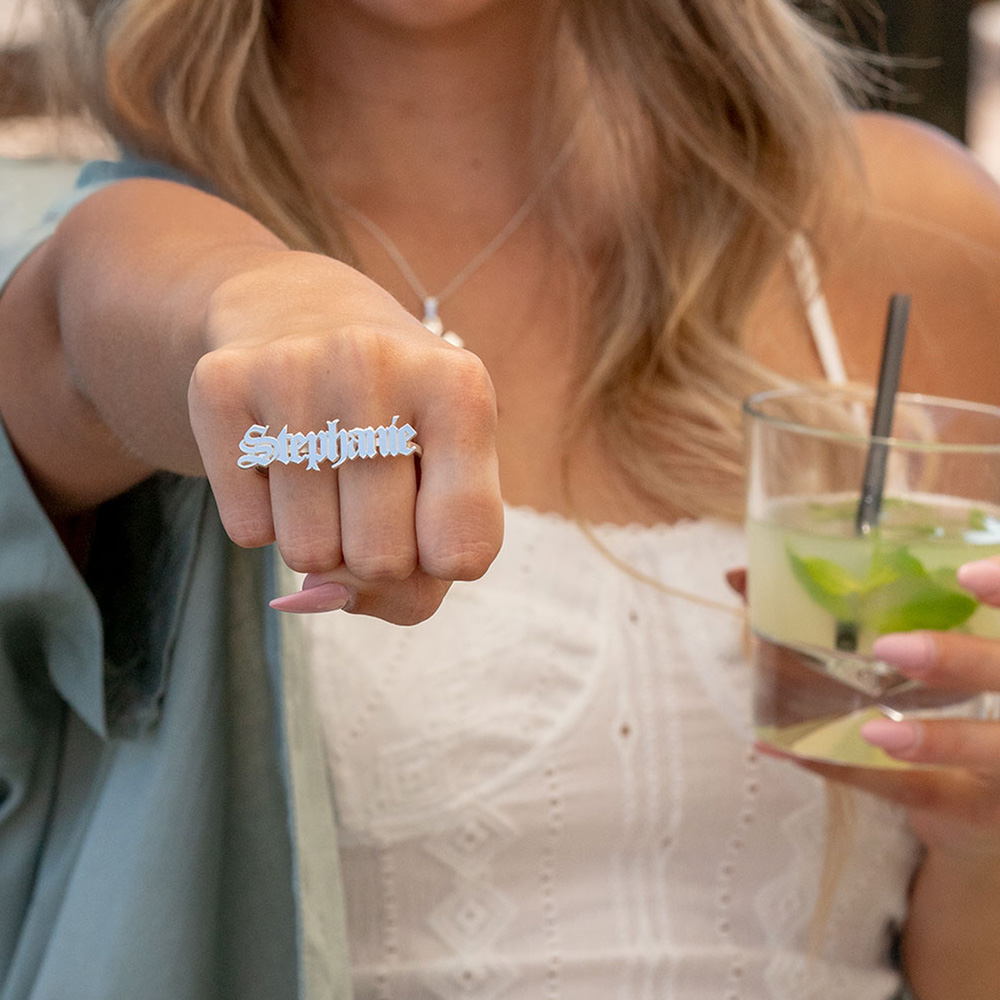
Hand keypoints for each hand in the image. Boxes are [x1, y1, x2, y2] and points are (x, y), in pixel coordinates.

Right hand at [188, 252, 503, 623]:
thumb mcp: (449, 481)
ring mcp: (291, 371)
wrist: (299, 313)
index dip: (443, 561)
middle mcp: (374, 365)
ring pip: (307, 554)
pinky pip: (247, 532)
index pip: (463, 553)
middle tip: (371, 488)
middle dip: (376, 551)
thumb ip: (418, 583)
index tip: (433, 516)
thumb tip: (321, 597)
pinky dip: (265, 517)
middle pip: (381, 561)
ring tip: (326, 466)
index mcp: (460, 387)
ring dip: (319, 536)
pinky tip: (277, 455)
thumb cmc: (396, 424)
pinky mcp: (219, 386)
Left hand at [788, 556, 999, 865]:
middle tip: (892, 648)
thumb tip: (737, 574)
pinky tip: (792, 750)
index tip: (967, 574)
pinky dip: (850, 769)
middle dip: (967, 663)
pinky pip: (917, 793)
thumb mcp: (908, 640)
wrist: (979, 797)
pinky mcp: (976, 810)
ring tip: (876, 732)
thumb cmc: (928, 687)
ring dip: (938, 741)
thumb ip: (841, 606)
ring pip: (993, 753)